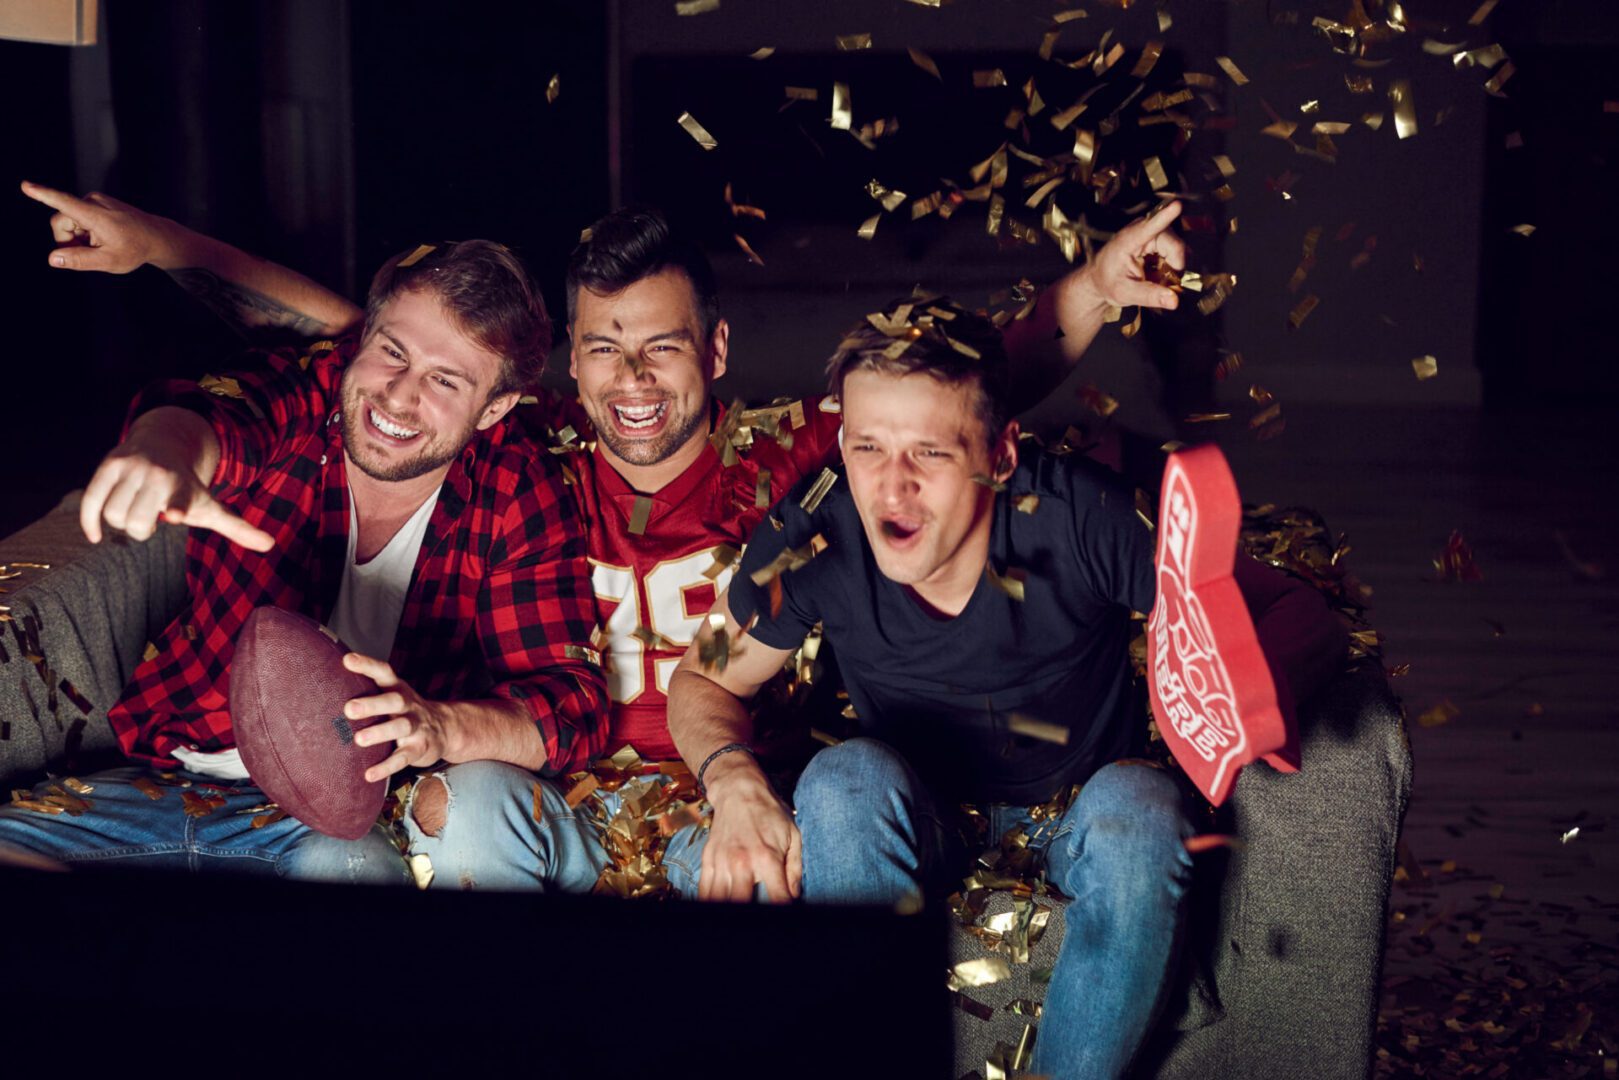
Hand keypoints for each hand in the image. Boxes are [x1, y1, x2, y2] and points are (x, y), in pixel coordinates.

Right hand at [20, 179, 179, 272]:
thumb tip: (53, 259)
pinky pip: (77, 217)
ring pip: (67, 221)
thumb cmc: (135, 250)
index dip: (43, 195)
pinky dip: (84, 230)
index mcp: (95, 215)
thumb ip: (80, 260)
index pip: (64, 203)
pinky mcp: (94, 201)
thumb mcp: (109, 261)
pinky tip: (102, 236)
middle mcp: (93, 201)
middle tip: (91, 251)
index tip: (26, 186)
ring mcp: (94, 199)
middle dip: (67, 240)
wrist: (155, 237)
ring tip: (101, 243)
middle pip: (59, 222)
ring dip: (77, 236)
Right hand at [80, 436, 273, 550]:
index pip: (180, 500)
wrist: (165, 440)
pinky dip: (90, 523)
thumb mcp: (211, 505)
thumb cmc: (188, 485)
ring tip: (137, 508)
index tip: (175, 514)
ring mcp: (131, 468)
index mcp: (185, 488)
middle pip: (136, 523)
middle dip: (141, 531)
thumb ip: (237, 528)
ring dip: (122, 521)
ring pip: (113, 515)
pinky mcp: (108, 465)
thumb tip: (270, 545)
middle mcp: (158, 475)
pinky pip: (90, 501)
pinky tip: (97, 537)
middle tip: (152, 517)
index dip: (178, 507)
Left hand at [345, 654, 452, 782]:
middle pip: (394, 701)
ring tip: (359, 740)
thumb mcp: (392, 695)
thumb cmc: (405, 711)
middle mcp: (408, 705)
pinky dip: (387, 766)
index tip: (347, 661)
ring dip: (380, 732)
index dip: (367, 665)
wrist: (446, 729)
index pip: (384, 672)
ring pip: (401, 727)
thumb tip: (323, 686)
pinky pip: (404, 758)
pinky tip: (369, 775)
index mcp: (398, 688)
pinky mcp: (420, 748)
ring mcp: (416, 726)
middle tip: (349, 709)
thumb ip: (368, 690)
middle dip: (373, 704)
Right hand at [699, 761, 802, 902]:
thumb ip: (794, 869)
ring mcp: (722, 863)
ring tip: (741, 906)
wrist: (738, 790)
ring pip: (722, 900)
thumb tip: (794, 896)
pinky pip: (704, 892)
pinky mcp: (708, 860)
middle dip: (754, 911)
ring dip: (732, 906)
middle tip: (761, 908)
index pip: (778, 899)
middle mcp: (742, 863)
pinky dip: (710, 901)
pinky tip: (719, 905)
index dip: (783, 908)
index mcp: (767, 858)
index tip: (785, 909)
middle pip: (745, 905)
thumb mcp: (793, 836)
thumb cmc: (770, 813)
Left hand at [1063, 199, 1187, 313]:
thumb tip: (1174, 301)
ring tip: (1155, 278)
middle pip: (1173, 245)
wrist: (1100, 279)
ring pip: (1177, 248)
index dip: (1165, 216)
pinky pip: (1175, 250)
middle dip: (1174, 266)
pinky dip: (1171, 265)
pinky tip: (1158, 273)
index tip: (1177, 206)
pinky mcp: (1157, 237)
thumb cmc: (1108, 283)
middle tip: (1163, 284)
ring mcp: (1151, 232)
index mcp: (1128, 241)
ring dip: (1172, 267)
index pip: (1150, 226)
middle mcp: (1141, 231)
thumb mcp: (1125, 294)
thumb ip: (1150, 296)